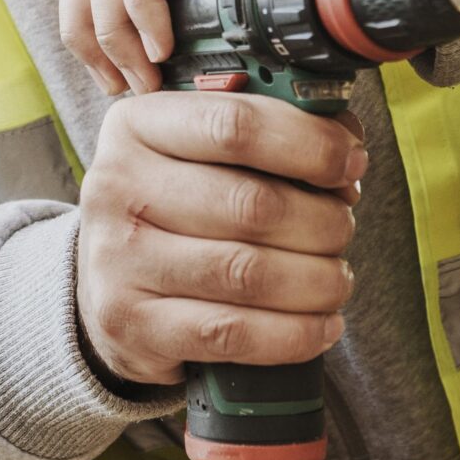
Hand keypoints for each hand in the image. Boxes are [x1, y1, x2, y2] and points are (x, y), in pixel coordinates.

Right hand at [76, 89, 366, 387]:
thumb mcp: (199, 152)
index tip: (351, 162)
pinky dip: (293, 333)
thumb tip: (346, 145)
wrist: (108, 285)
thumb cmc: (174, 208)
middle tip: (344, 228)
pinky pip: (233, 333)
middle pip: (252, 204)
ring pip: (248, 273)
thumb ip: (268, 133)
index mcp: (137, 125)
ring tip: (337, 278)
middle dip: (322, 221)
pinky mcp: (133, 325)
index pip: (235, 125)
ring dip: (317, 280)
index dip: (310, 144)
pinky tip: (321, 325)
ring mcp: (118, 261)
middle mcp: (117, 188)